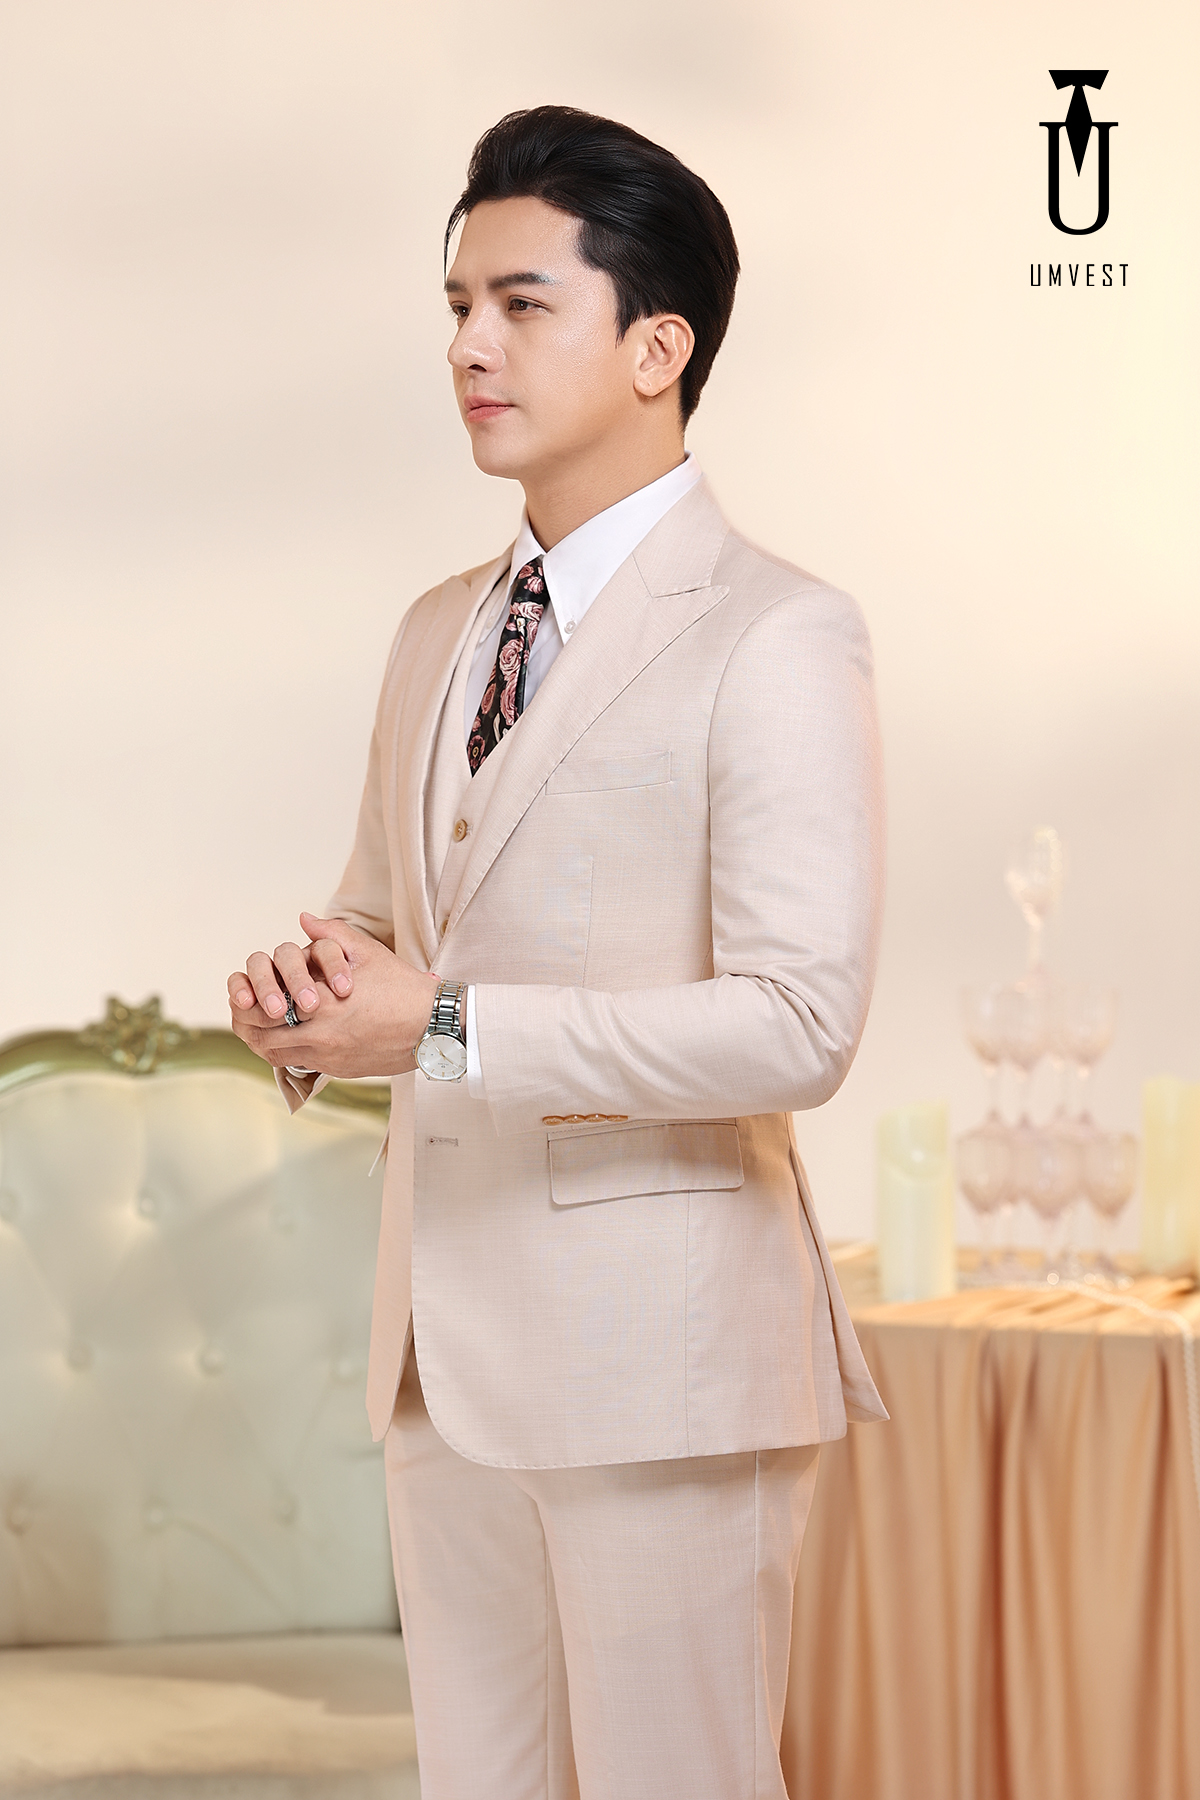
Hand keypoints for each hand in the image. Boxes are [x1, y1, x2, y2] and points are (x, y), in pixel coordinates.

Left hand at [227, 914, 439, 1077]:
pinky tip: (284, 1041)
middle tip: (242, 1010)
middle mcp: (322, 1034)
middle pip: (262, 1035)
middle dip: (246, 1022)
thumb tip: (304, 919)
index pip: (266, 1006)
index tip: (244, 993)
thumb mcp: (367, 952)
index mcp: (324, 1002)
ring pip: (275, 1055)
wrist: (433, 1026)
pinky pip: (297, 1066)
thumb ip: (331, 933)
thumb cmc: (402, 988)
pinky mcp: (338, 1070)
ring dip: (261, 1040)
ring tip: (258, 1027)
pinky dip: (283, 1055)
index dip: (247, 1000)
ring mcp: (329, 1056)